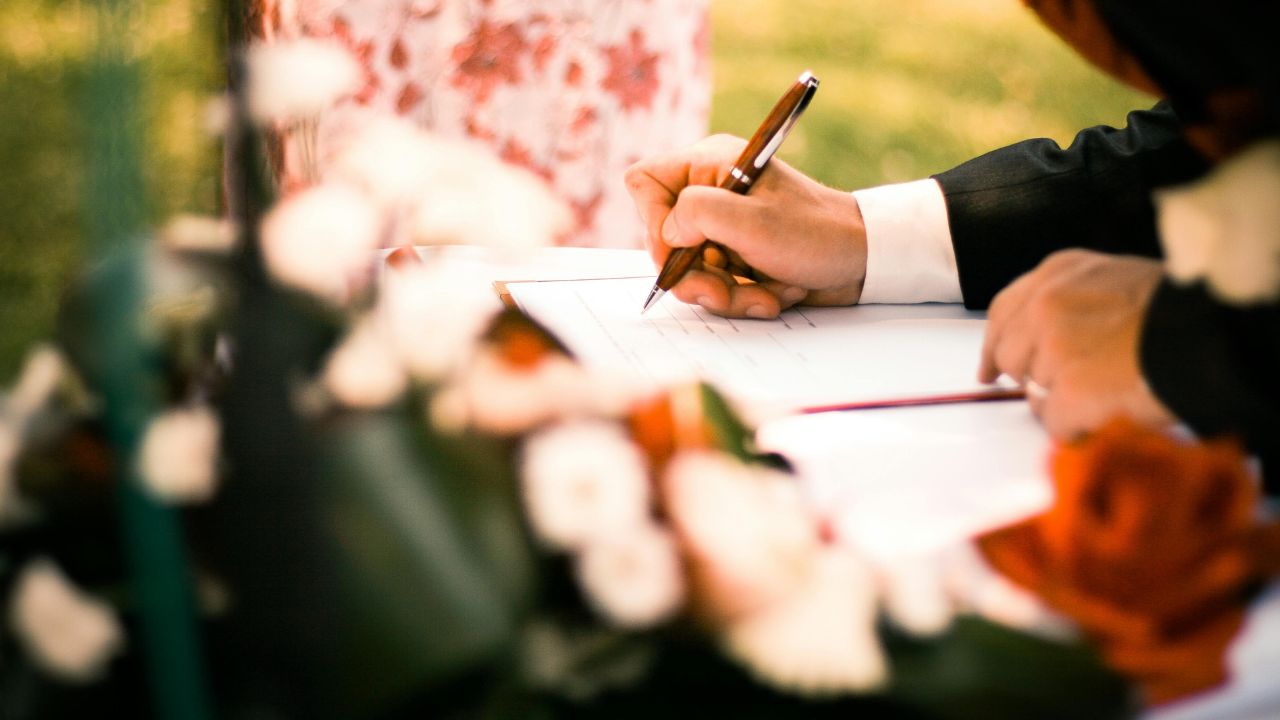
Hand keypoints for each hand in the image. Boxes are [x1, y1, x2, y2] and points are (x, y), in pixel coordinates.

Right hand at [624, 134, 866, 318]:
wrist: (864, 261)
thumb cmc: (816, 233)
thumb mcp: (752, 222)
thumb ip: (696, 214)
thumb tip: (667, 232)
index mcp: (710, 165)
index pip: (644, 183)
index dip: (654, 222)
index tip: (681, 251)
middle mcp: (711, 193)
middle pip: (663, 239)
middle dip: (693, 275)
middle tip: (723, 291)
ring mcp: (722, 227)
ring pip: (688, 270)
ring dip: (722, 293)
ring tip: (761, 297)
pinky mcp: (735, 256)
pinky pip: (713, 284)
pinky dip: (740, 297)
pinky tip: (771, 296)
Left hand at [979, 249, 1175, 438]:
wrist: (1212, 336)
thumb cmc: (1176, 313)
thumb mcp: (1115, 282)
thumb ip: (1074, 302)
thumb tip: (1045, 341)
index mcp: (1057, 273)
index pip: (1002, 311)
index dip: (994, 345)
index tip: (988, 369)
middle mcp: (1046, 305)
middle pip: (1010, 356)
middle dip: (1032, 377)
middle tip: (1067, 388)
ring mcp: (1053, 347)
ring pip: (1034, 393)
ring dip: (1064, 402)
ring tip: (1109, 390)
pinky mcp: (1068, 390)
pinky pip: (1054, 422)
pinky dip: (1079, 427)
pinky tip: (1107, 411)